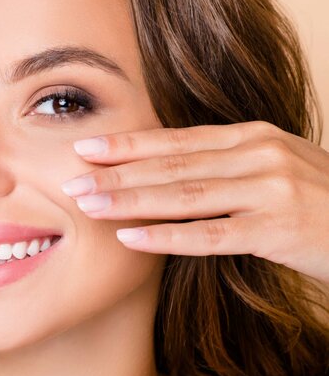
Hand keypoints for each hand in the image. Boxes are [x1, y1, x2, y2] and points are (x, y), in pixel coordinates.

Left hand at [60, 121, 328, 283]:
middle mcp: (257, 156)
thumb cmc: (313, 197)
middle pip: (171, 166)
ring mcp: (269, 191)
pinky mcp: (277, 231)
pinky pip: (210, 235)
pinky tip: (131, 238)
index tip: (87, 148)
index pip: (176, 140)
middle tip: (71, 180)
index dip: (129, 144)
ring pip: (184, 196)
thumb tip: (163, 171)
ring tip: (88, 205)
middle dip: (117, 174)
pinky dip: (166, 236)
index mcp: (250, 137)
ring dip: (130, 201)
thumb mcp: (267, 166)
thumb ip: (221, 163)